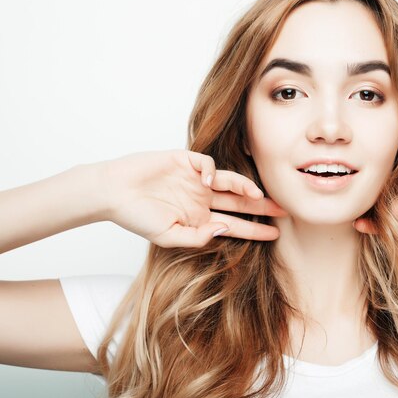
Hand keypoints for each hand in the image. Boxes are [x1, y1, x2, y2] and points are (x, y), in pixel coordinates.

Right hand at [99, 149, 287, 247]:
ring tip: (258, 196)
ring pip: (230, 181)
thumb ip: (198, 237)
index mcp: (200, 217)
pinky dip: (212, 171)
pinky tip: (208, 182)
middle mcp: (202, 198)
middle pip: (239, 202)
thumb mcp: (169, 236)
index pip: (235, 224)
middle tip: (284, 210)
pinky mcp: (185, 161)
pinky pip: (208, 164)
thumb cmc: (136, 216)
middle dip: (262, 207)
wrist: (112, 192)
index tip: (275, 234)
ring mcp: (195, 179)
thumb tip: (225, 227)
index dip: (255, 229)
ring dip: (245, 187)